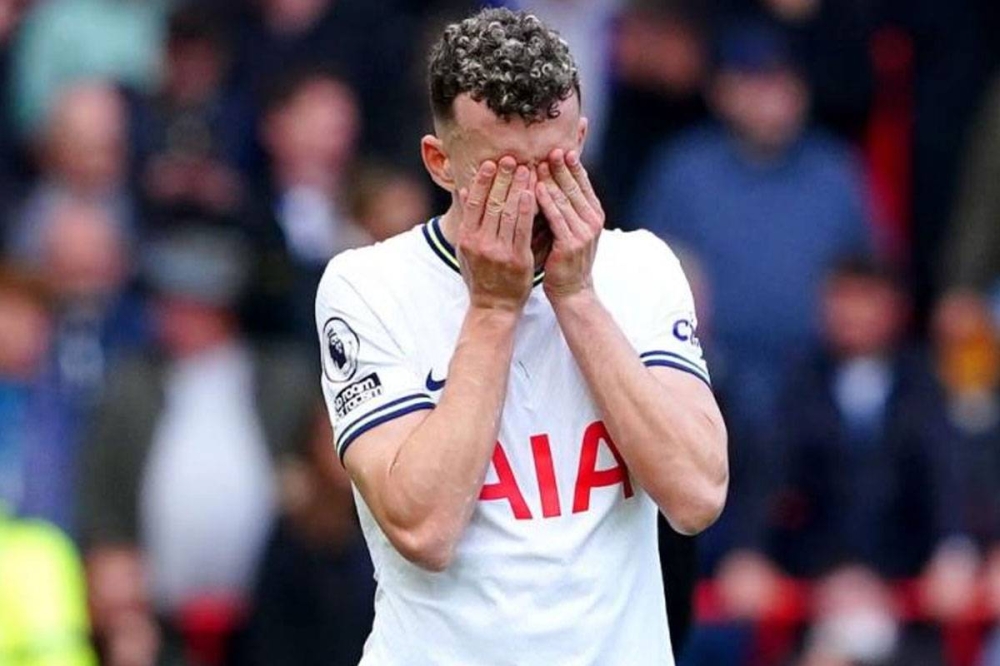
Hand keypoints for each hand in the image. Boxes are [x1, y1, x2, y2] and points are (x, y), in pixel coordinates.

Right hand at [457, 157, 535, 311]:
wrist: (493, 307)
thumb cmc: (480, 277)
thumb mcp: (466, 251)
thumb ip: (467, 222)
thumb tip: (464, 191)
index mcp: (466, 238)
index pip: (474, 202)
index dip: (482, 180)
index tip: (490, 162)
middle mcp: (480, 242)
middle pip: (492, 203)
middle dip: (502, 178)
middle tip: (511, 158)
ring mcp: (498, 251)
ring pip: (508, 212)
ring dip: (518, 187)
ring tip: (526, 169)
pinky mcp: (517, 259)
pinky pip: (523, 228)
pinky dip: (526, 208)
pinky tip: (532, 192)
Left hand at [536, 149, 604, 300]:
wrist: (572, 291)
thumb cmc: (566, 259)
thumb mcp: (571, 228)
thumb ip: (565, 206)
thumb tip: (551, 180)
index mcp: (594, 213)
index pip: (582, 182)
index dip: (572, 164)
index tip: (560, 146)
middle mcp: (593, 220)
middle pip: (574, 186)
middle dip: (561, 166)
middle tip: (549, 148)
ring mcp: (584, 232)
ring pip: (564, 199)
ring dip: (551, 179)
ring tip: (537, 162)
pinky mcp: (570, 243)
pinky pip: (556, 217)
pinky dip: (545, 201)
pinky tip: (534, 189)